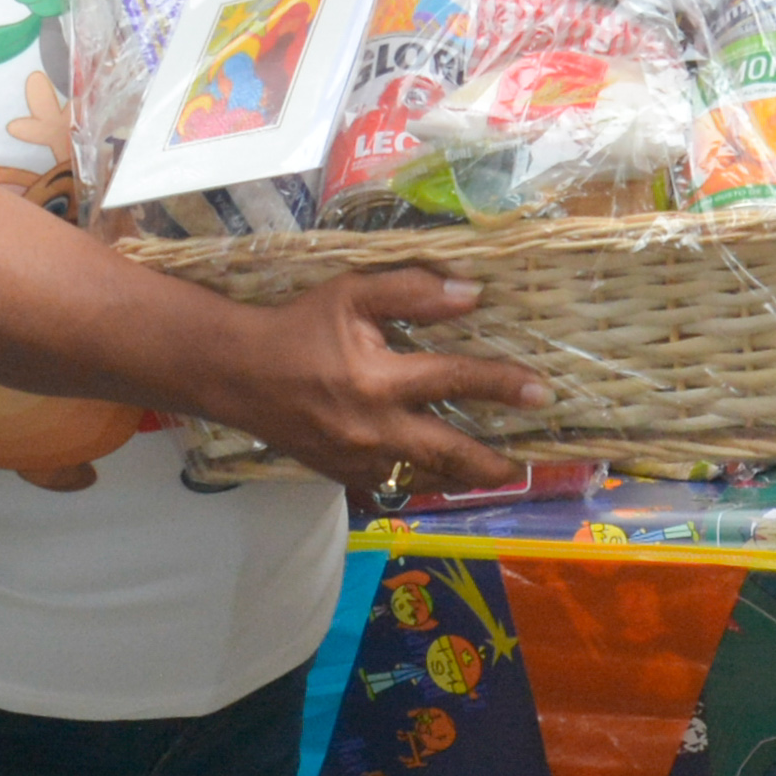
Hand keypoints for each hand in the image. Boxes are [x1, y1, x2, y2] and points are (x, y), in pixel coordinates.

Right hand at [205, 266, 544, 503]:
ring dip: (459, 477)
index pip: (456, 380)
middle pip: (449, 454)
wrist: (236, 373)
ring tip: (489, 471)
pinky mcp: (342, 476)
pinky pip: (393, 484)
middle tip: (523, 464)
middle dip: (491, 463)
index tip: (538, 392)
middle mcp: (372, 429)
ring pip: (423, 477)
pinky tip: (436, 471)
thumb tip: (472, 293)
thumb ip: (412, 291)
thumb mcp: (351, 293)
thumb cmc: (297, 327)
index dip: (502, 385)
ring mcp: (356, 460)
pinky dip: (420, 478)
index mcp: (377, 380)